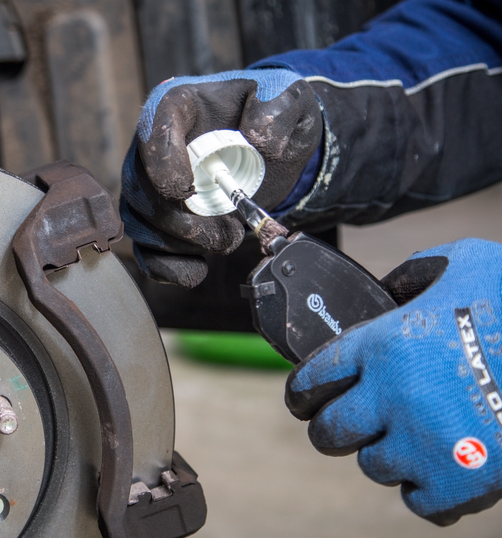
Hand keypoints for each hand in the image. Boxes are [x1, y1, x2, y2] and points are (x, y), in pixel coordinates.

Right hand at [121, 69, 321, 287]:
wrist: (271, 146)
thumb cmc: (271, 116)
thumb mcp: (287, 98)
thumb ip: (277, 111)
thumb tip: (258, 140)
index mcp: (177, 106)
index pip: (152, 134)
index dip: (164, 166)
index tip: (189, 190)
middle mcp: (151, 146)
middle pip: (142, 191)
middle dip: (184, 222)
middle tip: (230, 232)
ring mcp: (149, 186)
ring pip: (142, 225)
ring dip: (184, 245)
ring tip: (228, 240)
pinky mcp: (157, 220)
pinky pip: (147, 252)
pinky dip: (170, 268)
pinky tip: (200, 268)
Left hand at [286, 238, 501, 524]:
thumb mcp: (462, 263)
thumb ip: (413, 275)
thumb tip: (389, 291)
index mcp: (383, 344)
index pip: (310, 380)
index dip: (303, 393)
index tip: (304, 401)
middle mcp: (392, 395)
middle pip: (328, 433)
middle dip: (331, 430)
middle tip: (345, 426)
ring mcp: (426, 442)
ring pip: (373, 467)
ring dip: (386, 455)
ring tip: (409, 440)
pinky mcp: (464, 481)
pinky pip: (420, 503)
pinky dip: (428, 491)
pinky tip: (440, 469)